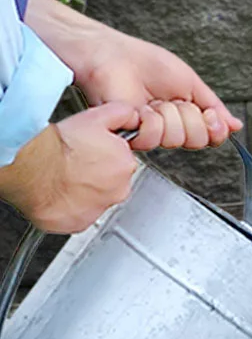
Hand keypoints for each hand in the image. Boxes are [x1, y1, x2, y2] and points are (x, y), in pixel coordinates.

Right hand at [0, 103, 142, 232]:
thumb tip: (132, 117)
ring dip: (82, 192)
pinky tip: (57, 195)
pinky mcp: (78, 223)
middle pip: (110, 182)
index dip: (103, 155)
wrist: (32, 167)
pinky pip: (76, 217)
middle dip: (95, 175)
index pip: (121, 161)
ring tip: (63, 179)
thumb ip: (121, 115)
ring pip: (94, 200)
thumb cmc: (58, 146)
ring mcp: (99, 209)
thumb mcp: (97, 117)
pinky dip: (68, 209)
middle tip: (73, 165)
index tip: (88, 152)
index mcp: (125, 165)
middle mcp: (118, 190)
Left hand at [25, 0, 241, 152]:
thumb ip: (214, 106)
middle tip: (174, 100)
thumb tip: (235, 126)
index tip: (210, 113)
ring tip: (153, 100)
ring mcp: (151, 133)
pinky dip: (149, 119)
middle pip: (198, 139)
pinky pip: (153, 138)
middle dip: (190, 115)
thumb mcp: (190, 82)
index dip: (214, 127)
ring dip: (168, 114)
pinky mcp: (131, 135)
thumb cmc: (145, 63)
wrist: (113, 57)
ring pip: (177, 139)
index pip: (211, 136)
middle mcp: (170, 128)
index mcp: (185, 116)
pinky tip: (141, 107)